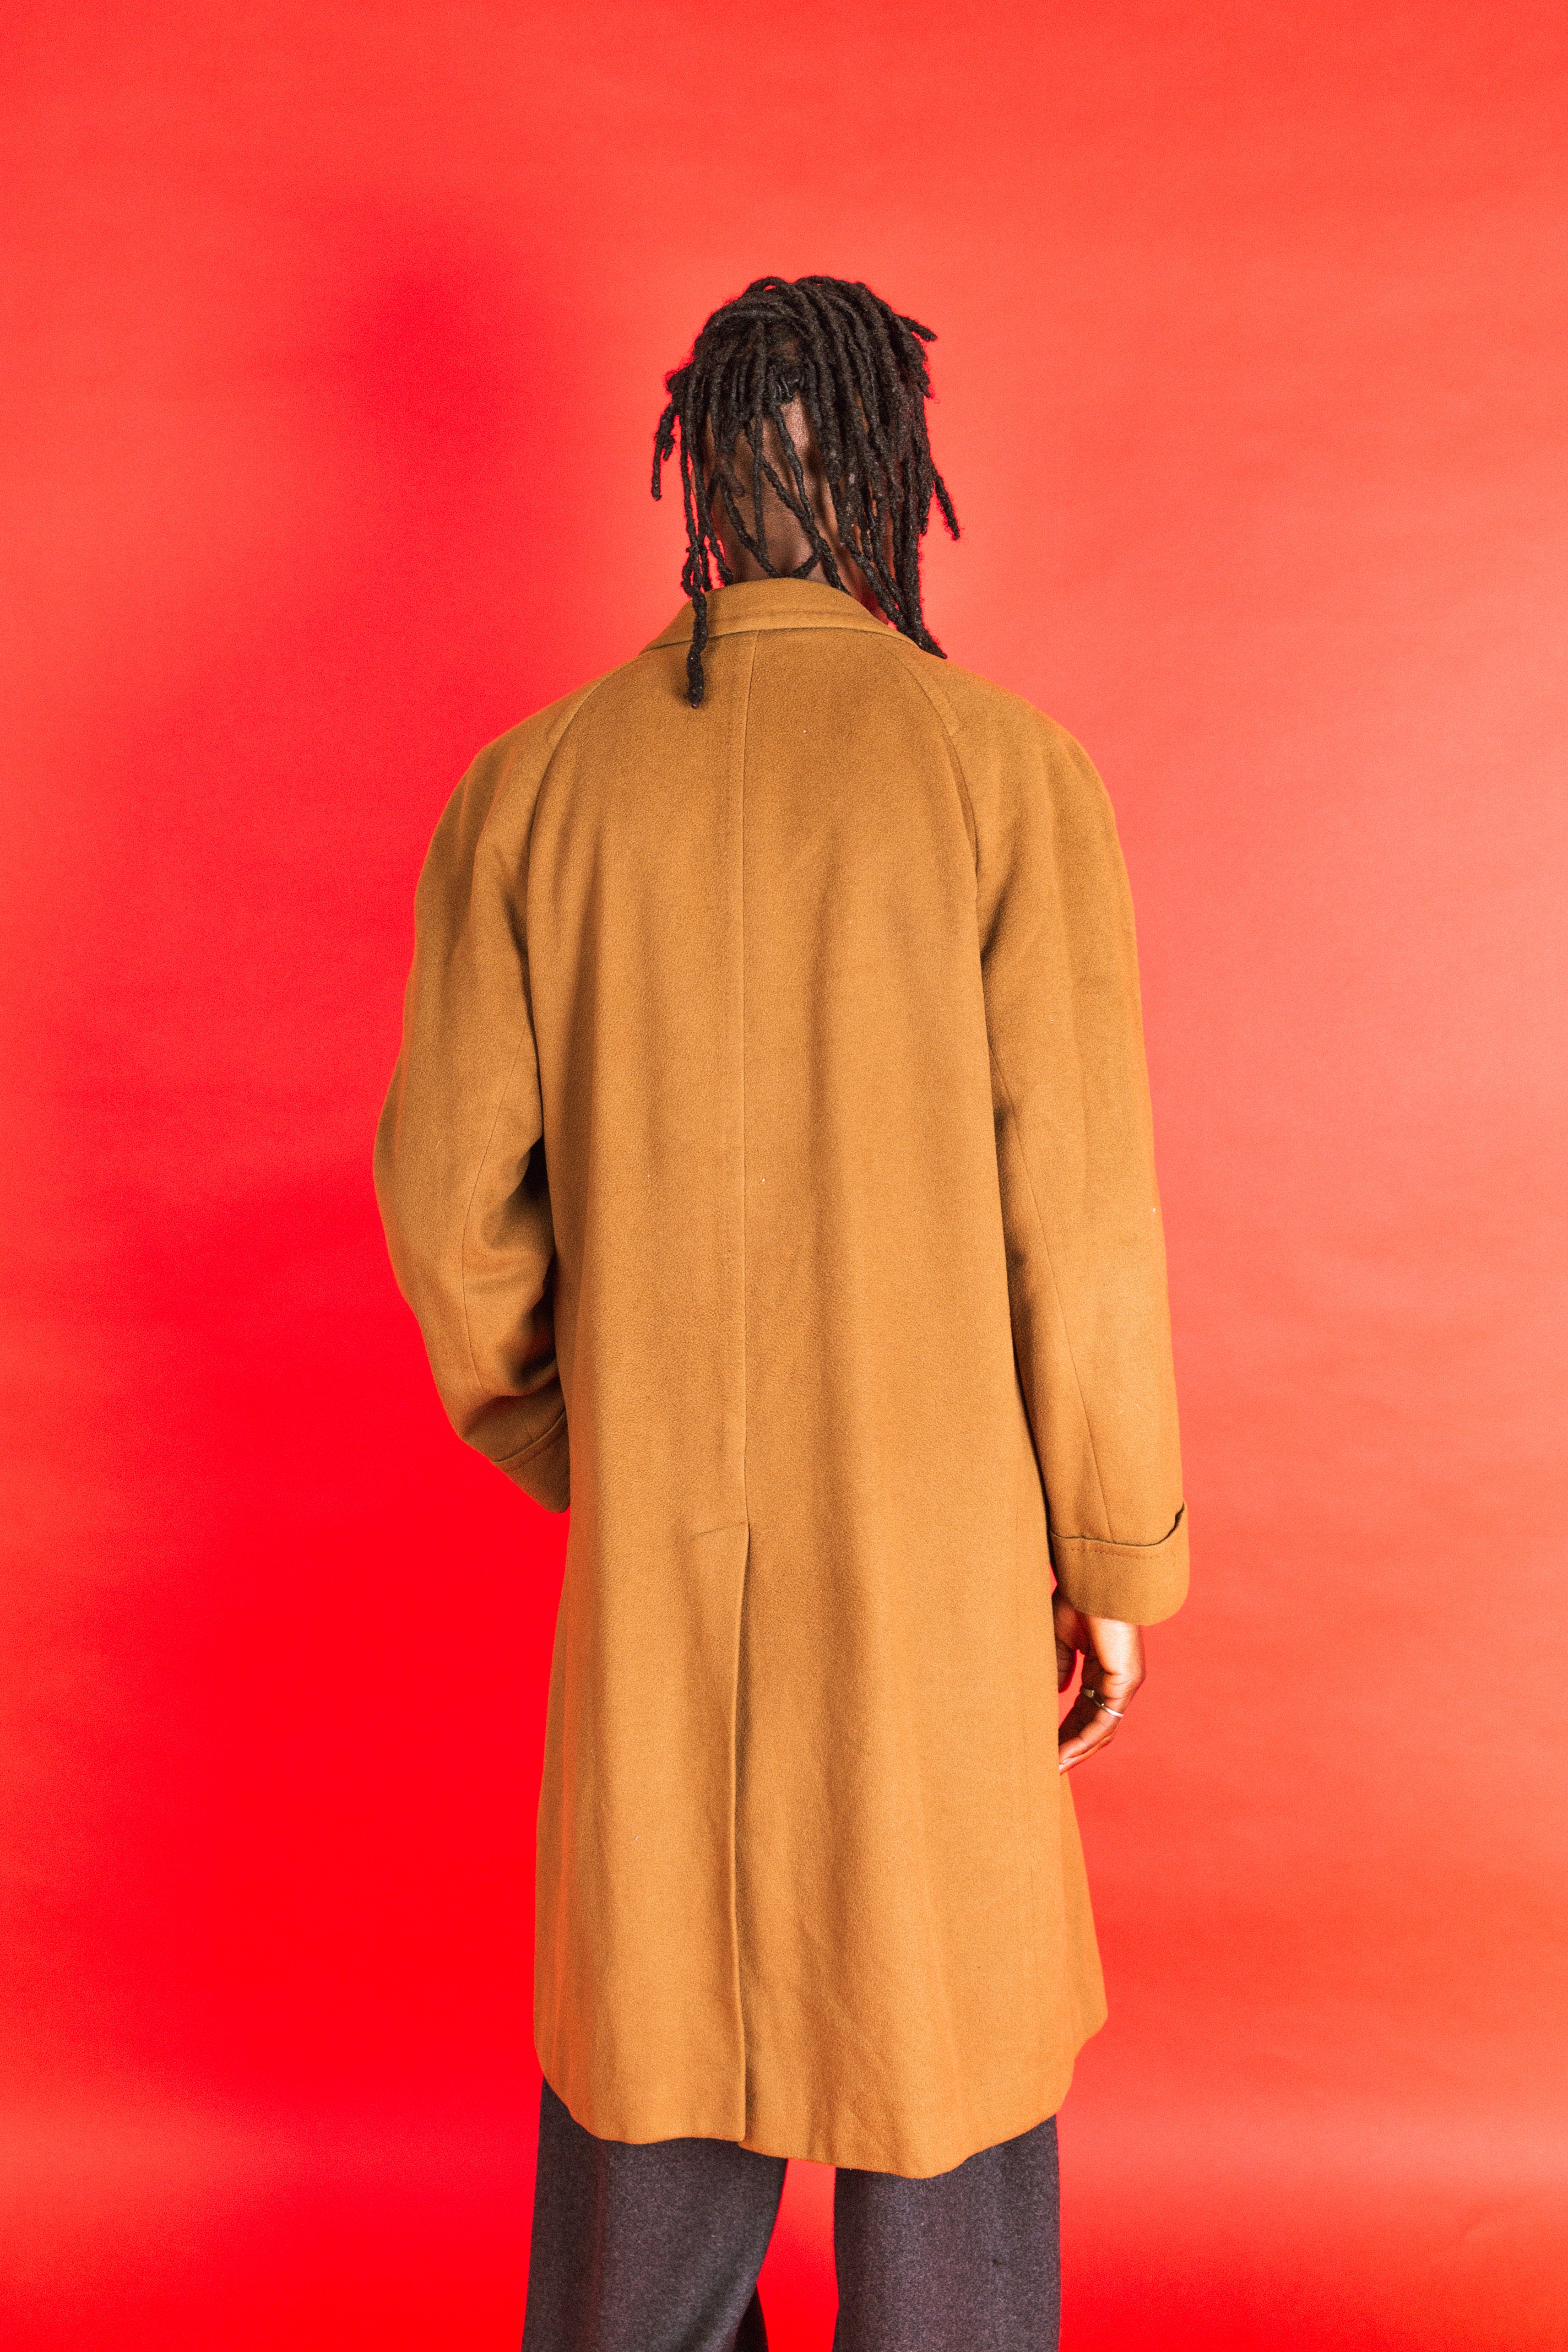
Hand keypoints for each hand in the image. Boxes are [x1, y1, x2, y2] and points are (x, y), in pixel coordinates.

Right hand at [1055, 1598, 1144, 1773]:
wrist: (1097, 1577)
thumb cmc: (1079, 1597)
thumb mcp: (1060, 1636)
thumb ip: (1060, 1665)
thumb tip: (1057, 1693)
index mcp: (1102, 1667)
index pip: (1084, 1709)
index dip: (1064, 1730)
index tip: (1043, 1746)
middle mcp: (1116, 1679)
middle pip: (1093, 1726)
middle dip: (1070, 1748)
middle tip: (1046, 1767)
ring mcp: (1124, 1682)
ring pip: (1101, 1730)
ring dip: (1077, 1752)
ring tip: (1053, 1769)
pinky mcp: (1125, 1681)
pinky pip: (1105, 1720)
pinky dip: (1085, 1740)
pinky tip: (1065, 1753)